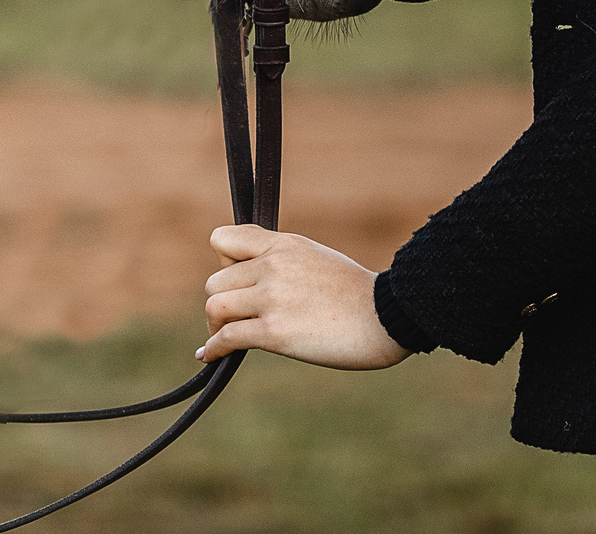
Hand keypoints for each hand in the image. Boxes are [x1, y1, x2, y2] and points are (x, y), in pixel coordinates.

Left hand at [197, 225, 409, 370]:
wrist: (386, 316)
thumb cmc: (357, 294)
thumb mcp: (316, 258)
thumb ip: (283, 261)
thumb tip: (253, 280)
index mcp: (284, 245)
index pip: (223, 239)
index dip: (223, 262)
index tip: (237, 280)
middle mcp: (273, 267)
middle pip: (214, 281)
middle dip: (220, 301)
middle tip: (232, 319)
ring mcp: (272, 299)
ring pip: (215, 306)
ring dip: (215, 325)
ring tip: (223, 336)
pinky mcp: (274, 332)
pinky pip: (227, 337)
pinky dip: (213, 348)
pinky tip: (209, 356)